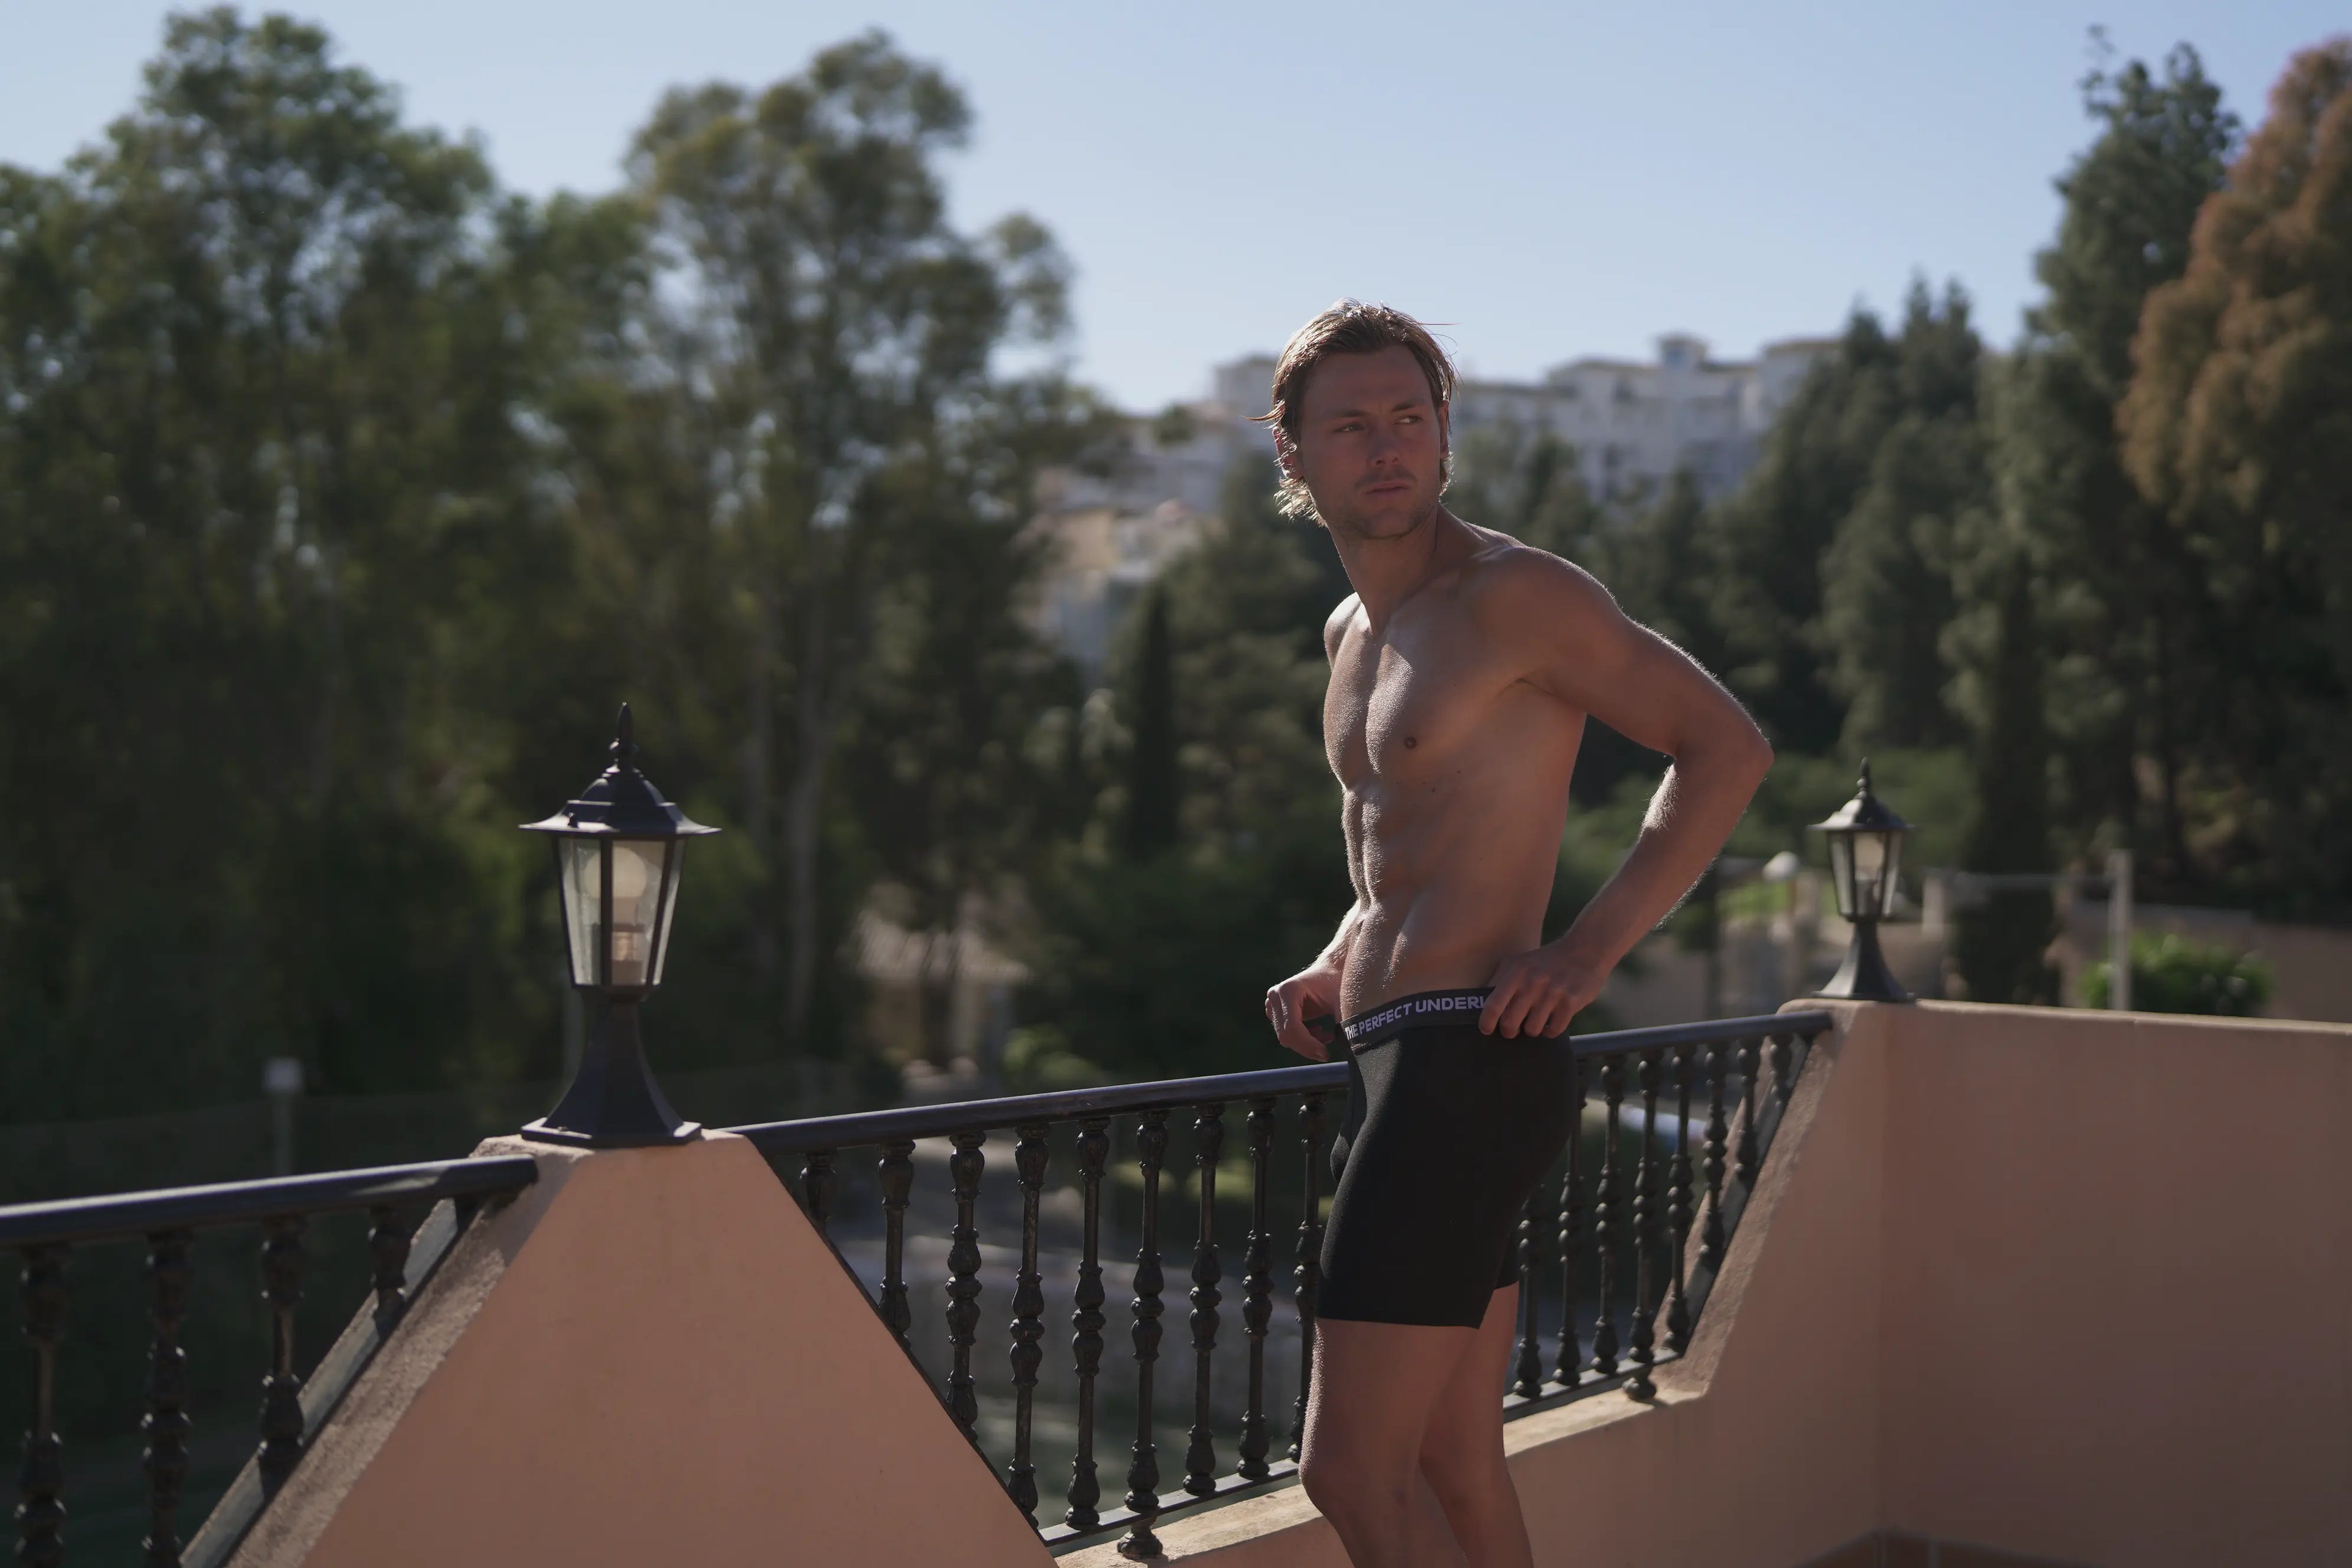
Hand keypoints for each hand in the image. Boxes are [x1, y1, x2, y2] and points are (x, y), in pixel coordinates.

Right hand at [1264, 964, 1342, 1060]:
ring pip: (1285, 1037)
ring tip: (1325, 1034)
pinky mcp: (1275, 1010)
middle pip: (1286, 1035)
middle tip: (1327, 1050)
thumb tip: (1348, 1049)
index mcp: (1289, 990)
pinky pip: (1285, 1033)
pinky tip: (1318, 1031)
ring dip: (1305, 1042)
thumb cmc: (1339, 983)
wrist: (1332, 970)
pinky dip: (1302, 1038)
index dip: (1308, 1046)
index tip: (1326, 1054)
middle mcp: (1276, 995)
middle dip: (1307, 1047)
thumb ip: (1344, 1024)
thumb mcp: (1343, 1003)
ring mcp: (1273, 1003)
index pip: (1292, 1028)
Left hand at [1481, 940, 1609, 1038]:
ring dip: (1532, 1030)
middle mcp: (1532, 983)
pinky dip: (1550, 1031)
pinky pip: (1554, 1030)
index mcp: (1515, 972)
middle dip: (1509, 1031)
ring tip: (1534, 1022)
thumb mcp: (1518, 962)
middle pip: (1510, 1023)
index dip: (1486, 1022)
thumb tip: (1482, 1005)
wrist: (1585, 950)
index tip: (1486, 1030)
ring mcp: (1552, 993)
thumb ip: (1500, 980)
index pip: (1493, 1005)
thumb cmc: (1546, 960)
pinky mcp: (1571, 1003)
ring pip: (1532, 1030)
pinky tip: (1551, 1023)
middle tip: (1512, 1030)